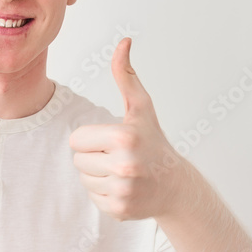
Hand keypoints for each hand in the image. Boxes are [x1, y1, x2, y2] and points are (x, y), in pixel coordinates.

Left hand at [69, 37, 187, 221]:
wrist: (175, 185)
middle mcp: (124, 165)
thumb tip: (123, 42)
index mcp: (123, 138)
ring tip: (121, 171)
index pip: (76, 139)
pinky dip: (104, 193)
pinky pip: (92, 198)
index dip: (90, 138)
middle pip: (77, 160)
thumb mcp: (141, 108)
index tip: (111, 140)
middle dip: (93, 157)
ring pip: (83, 179)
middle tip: (118, 156)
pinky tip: (124, 187)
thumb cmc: (153, 142)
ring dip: (97, 175)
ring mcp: (122, 190)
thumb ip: (126, 76)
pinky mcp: (119, 210)